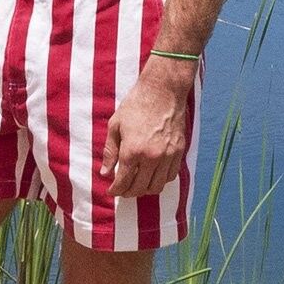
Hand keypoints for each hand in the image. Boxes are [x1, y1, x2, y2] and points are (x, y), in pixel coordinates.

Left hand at [100, 67, 189, 197]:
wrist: (163, 90)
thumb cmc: (136, 104)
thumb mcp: (116, 124)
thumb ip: (110, 151)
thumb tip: (105, 173)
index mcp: (132, 150)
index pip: (122, 182)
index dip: (115, 190)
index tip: (111, 191)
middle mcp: (151, 157)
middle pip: (139, 188)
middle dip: (128, 192)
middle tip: (123, 189)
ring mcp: (167, 155)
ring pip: (157, 186)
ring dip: (145, 189)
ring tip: (138, 185)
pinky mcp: (179, 151)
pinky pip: (170, 176)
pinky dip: (161, 180)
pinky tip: (153, 175)